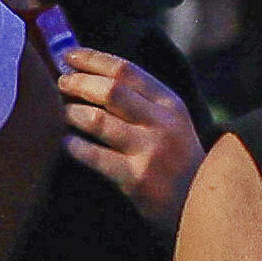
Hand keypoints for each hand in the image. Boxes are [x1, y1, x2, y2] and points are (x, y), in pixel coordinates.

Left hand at [61, 46, 204, 227]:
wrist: (201, 205)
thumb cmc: (177, 160)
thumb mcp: (172, 123)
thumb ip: (142, 100)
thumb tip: (92, 77)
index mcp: (170, 103)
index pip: (126, 70)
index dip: (92, 59)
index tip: (68, 55)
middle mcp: (161, 123)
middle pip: (110, 90)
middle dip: (78, 82)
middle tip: (60, 83)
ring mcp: (149, 150)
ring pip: (98, 121)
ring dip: (72, 113)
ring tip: (61, 112)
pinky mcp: (136, 178)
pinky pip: (94, 156)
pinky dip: (74, 146)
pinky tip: (66, 143)